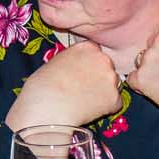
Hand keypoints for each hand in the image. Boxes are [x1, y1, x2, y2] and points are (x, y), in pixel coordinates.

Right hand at [8, 39, 122, 129]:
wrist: (48, 107)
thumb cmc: (43, 86)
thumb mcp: (56, 62)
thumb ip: (73, 60)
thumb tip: (76, 68)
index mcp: (88, 47)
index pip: (95, 53)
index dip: (88, 65)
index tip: (79, 74)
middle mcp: (103, 59)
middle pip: (106, 68)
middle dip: (98, 78)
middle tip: (82, 90)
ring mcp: (111, 79)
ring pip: (112, 85)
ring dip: (103, 93)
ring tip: (83, 102)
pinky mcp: (115, 98)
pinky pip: (114, 104)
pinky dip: (105, 109)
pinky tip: (88, 111)